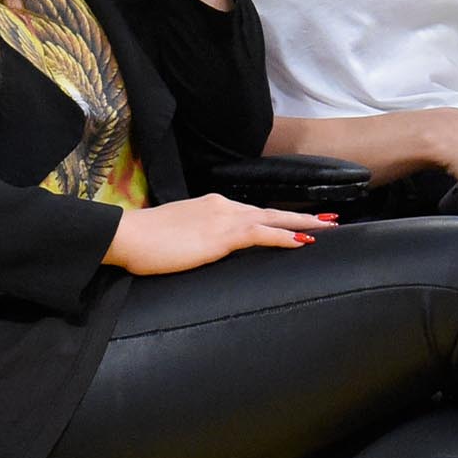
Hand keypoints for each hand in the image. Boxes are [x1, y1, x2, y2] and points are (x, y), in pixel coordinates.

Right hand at [104, 194, 331, 273]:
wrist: (128, 236)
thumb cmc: (146, 242)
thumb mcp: (179, 237)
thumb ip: (198, 239)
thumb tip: (206, 249)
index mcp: (212, 207)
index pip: (253, 212)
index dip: (279, 218)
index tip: (300, 222)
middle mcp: (222, 207)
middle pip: (271, 212)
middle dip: (302, 217)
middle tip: (330, 220)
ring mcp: (223, 219)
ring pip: (273, 219)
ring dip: (302, 225)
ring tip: (327, 228)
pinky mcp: (221, 236)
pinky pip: (261, 234)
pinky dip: (284, 237)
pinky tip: (303, 242)